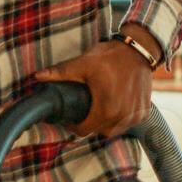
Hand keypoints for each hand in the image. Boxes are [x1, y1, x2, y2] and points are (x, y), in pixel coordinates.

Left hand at [33, 28, 156, 137]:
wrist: (139, 50)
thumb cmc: (110, 57)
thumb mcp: (83, 64)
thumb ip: (60, 73)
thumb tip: (37, 77)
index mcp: (106, 110)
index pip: (84, 131)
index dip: (74, 126)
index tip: (70, 118)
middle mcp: (122, 117)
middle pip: (98, 131)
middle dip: (89, 123)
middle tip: (84, 109)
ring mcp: (135, 116)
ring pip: (114, 129)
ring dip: (105, 122)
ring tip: (99, 107)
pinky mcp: (144, 112)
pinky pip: (127, 123)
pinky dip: (120, 118)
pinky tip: (115, 105)